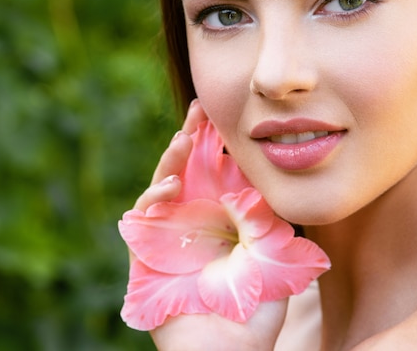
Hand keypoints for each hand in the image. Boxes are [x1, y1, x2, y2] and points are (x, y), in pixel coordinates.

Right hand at [128, 100, 287, 349]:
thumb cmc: (256, 306)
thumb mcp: (272, 252)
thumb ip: (267, 217)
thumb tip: (262, 178)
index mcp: (223, 218)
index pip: (217, 173)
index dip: (219, 145)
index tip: (225, 116)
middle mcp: (194, 222)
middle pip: (189, 171)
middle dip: (192, 139)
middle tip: (199, 110)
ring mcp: (168, 236)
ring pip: (164, 186)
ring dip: (172, 159)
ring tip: (185, 138)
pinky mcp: (145, 255)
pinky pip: (144, 218)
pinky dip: (155, 196)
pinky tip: (173, 183)